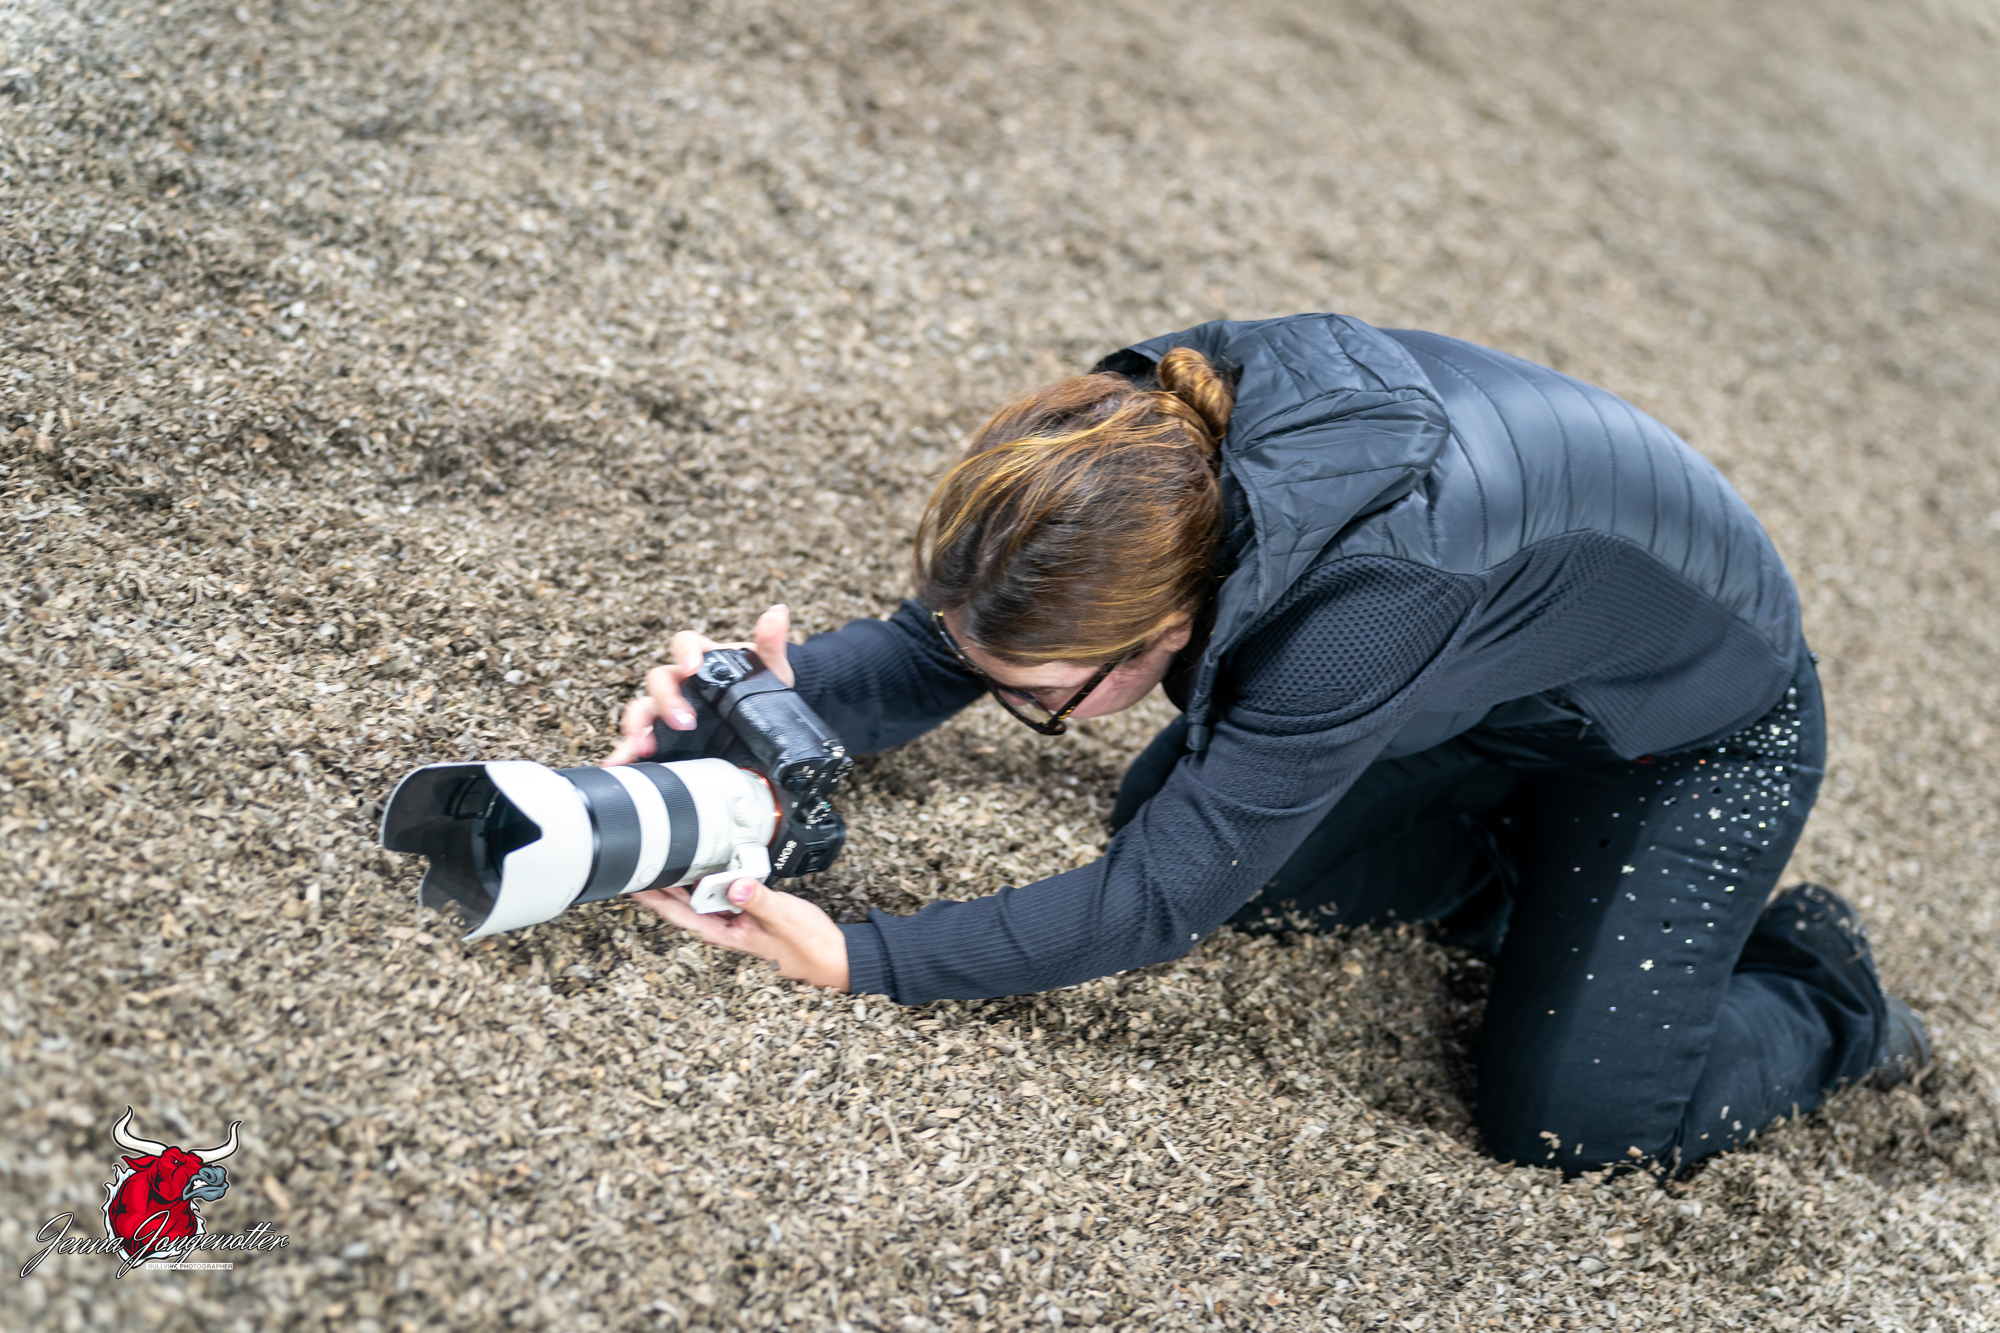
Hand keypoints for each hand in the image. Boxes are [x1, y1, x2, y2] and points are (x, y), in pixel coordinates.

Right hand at [606, 604, 795, 764]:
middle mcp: (680, 682)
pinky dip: (626, 752)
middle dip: (666, 701)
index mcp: (701, 658)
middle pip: (658, 681)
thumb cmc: (760, 684)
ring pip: (642, 710)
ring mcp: (669, 709)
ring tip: (643, 748)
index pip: (684, 643)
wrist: (764, 717)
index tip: (693, 668)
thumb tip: (777, 612)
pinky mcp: (666, 736)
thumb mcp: (770, 667)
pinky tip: (619, 765)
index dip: (686, 653)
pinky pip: (641, 741)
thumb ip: (770, 642)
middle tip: (683, 723)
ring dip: (637, 727)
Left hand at [632, 877, 849, 990]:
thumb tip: (734, 885)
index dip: (655, 899)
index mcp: (725, 933)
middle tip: (639, 864)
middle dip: (660, 886)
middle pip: (683, 905)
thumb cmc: (808, 944)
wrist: (832, 955)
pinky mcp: (749, 911)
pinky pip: (722, 893)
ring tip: (663, 861)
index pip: (680, 915)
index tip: (634, 884)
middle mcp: (726, 927)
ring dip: (682, 882)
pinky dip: (710, 880)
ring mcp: (736, 919)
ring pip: (700, 898)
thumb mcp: (782, 917)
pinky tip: (705, 867)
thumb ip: (758, 899)